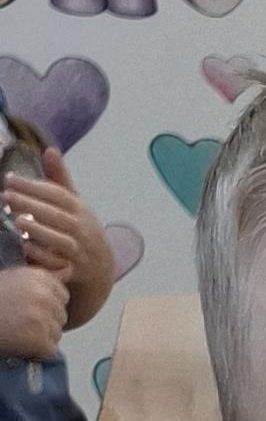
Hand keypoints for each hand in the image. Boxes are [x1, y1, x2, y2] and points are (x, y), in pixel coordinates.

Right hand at [0, 261, 68, 363]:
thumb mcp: (14, 278)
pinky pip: (50, 351)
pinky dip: (37, 352)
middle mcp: (44, 295)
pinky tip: (20, 344)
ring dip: (41, 337)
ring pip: (56, 334)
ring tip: (18, 332)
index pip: (62, 295)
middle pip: (61, 315)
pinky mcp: (38, 339)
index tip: (29, 308)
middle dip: (46, 322)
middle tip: (21, 323)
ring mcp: (42, 318)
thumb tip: (70, 270)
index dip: (47, 305)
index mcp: (39, 277)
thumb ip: (42, 278)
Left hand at [2, 142, 113, 318]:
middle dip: (30, 204)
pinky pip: (59, 264)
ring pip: (60, 239)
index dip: (33, 186)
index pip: (56, 193)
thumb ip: (60, 179)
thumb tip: (50, 150)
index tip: (9, 179)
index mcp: (79, 208)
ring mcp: (79, 250)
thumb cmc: (81, 230)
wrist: (101, 268)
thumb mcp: (75, 203)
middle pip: (56, 214)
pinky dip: (42, 255)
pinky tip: (25, 246)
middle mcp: (81, 228)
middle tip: (5, 195)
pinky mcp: (75, 270)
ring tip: (15, 219)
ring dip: (37, 229)